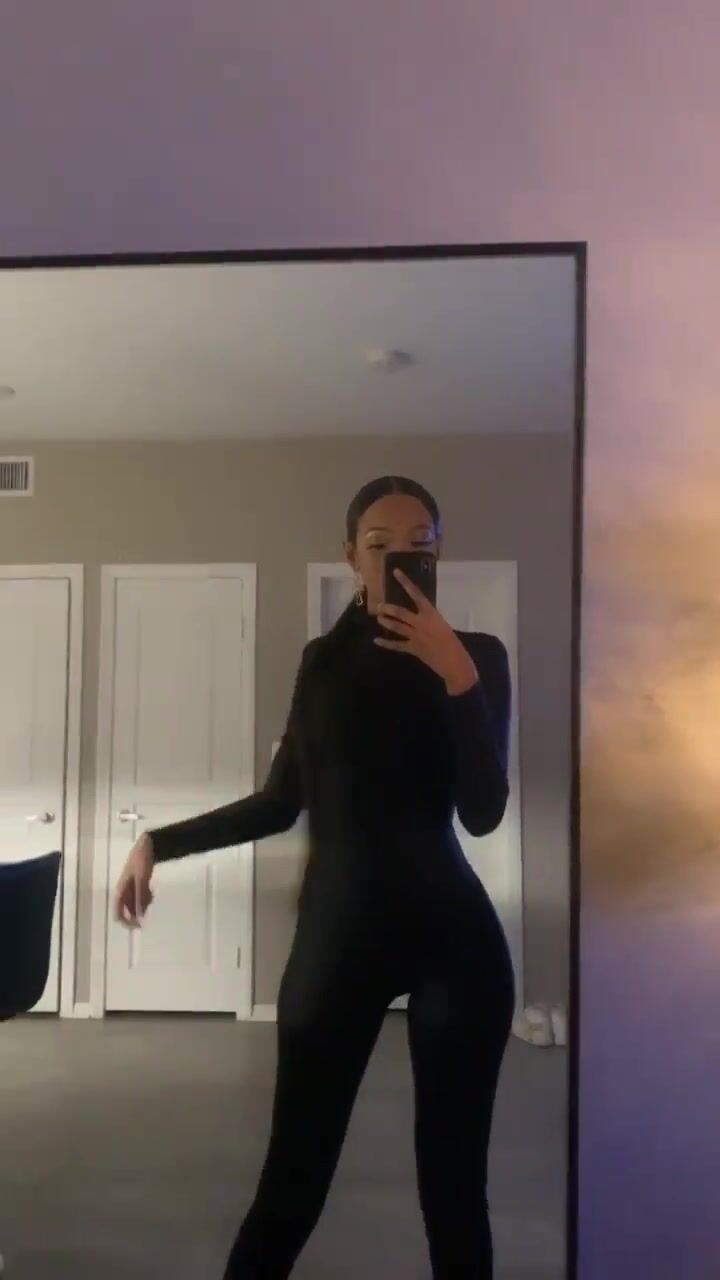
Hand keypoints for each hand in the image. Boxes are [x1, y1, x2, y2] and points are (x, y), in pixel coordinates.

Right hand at [114, 832, 154, 927]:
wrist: (147, 845)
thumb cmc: (141, 861)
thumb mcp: (141, 879)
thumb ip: (140, 897)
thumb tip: (140, 915)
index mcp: (120, 889)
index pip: (118, 912)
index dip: (125, 922)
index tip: (136, 926)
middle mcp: (123, 890)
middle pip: (126, 909)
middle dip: (135, 914)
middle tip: (145, 920)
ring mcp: (130, 887)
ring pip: (134, 903)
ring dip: (141, 905)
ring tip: (150, 897)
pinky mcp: (138, 883)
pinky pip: (140, 897)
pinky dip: (145, 898)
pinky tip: (151, 892)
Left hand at [375, 570, 478, 693]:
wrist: (455, 662)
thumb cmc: (454, 643)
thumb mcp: (443, 625)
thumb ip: (431, 620)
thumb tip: (421, 618)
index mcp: (431, 614)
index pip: (416, 594)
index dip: (405, 582)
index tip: (396, 572)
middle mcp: (421, 623)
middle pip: (401, 613)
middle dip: (389, 608)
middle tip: (380, 606)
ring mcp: (416, 636)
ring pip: (397, 626)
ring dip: (386, 622)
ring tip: (379, 618)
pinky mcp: (413, 648)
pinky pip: (396, 645)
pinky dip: (386, 643)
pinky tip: (377, 640)